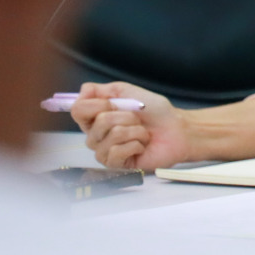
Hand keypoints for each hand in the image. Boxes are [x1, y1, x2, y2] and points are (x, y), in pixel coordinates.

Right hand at [71, 82, 192, 170]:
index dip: (98, 103)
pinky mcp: (115, 164)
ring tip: (142, 132)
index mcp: (95, 117)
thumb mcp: (128, 92)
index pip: (78, 110)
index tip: (115, 103)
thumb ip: (101, 89)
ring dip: (135, 130)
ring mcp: (104, 151)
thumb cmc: (154, 111)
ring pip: (113, 135)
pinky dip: (136, 143)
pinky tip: (141, 145)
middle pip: (99, 121)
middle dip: (126, 116)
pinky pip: (118, 151)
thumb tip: (81, 91)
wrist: (176, 128)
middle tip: (137, 119)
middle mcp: (95, 135)